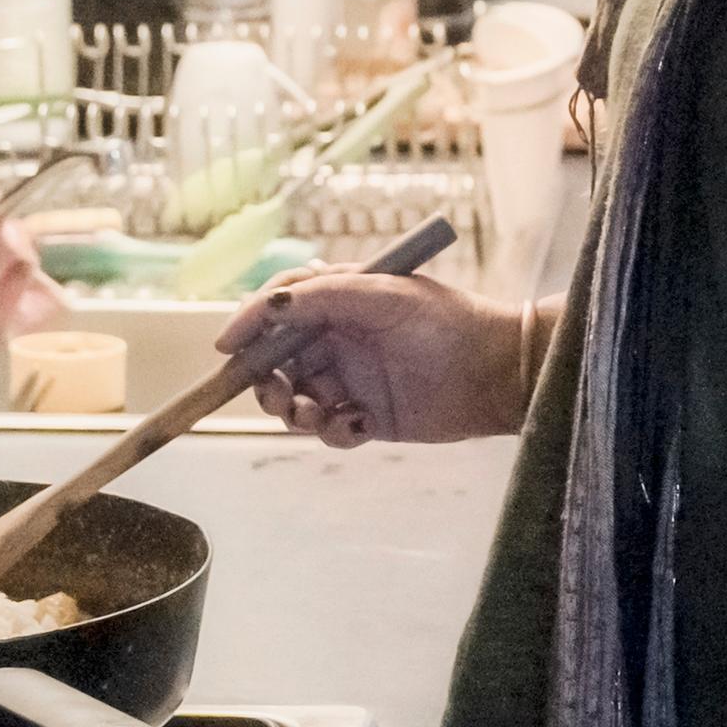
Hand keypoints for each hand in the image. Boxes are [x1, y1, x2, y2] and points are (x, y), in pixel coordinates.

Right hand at [212, 263, 534, 445]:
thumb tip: (270, 305)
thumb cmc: (446, 322)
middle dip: (268, 381)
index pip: (279, 308)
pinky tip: (356, 425)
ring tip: (319, 414)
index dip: (250, 325)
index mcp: (340, 300)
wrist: (497, 372)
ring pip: (296, 399)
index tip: (228, 348)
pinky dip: (331, 431)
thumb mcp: (384, 295)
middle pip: (277, 360)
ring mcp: (352, 378)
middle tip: (280, 396)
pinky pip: (328, 429)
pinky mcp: (367, 415)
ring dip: (295, 411)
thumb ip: (323, 296)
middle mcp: (339, 338)